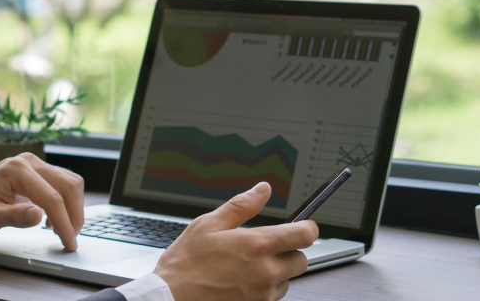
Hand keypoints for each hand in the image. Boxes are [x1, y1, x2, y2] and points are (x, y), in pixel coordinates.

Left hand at [0, 153, 84, 250]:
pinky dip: (65, 201)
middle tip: (71, 238)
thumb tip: (38, 216)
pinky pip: (61, 182)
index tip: (69, 242)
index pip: (52, 198)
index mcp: (17, 170)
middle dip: (75, 214)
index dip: (65, 223)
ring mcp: (34, 163)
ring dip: (72, 207)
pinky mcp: (36, 170)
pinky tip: (53, 219)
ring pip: (69, 182)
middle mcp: (29, 162)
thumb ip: (14, 216)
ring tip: (62, 230)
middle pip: (68, 185)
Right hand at [153, 182, 318, 300]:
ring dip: (275, 271)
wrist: (172, 298)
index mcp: (255, 245)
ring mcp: (263, 294)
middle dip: (288, 251)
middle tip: (264, 247)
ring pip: (287, 280)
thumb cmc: (186, 263)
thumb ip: (241, 206)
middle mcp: (265, 272)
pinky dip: (263, 288)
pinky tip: (240, 281)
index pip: (304, 235)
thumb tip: (262, 190)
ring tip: (245, 266)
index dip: (307, 227)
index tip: (302, 225)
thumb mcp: (208, 224)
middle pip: (301, 260)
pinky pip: (273, 296)